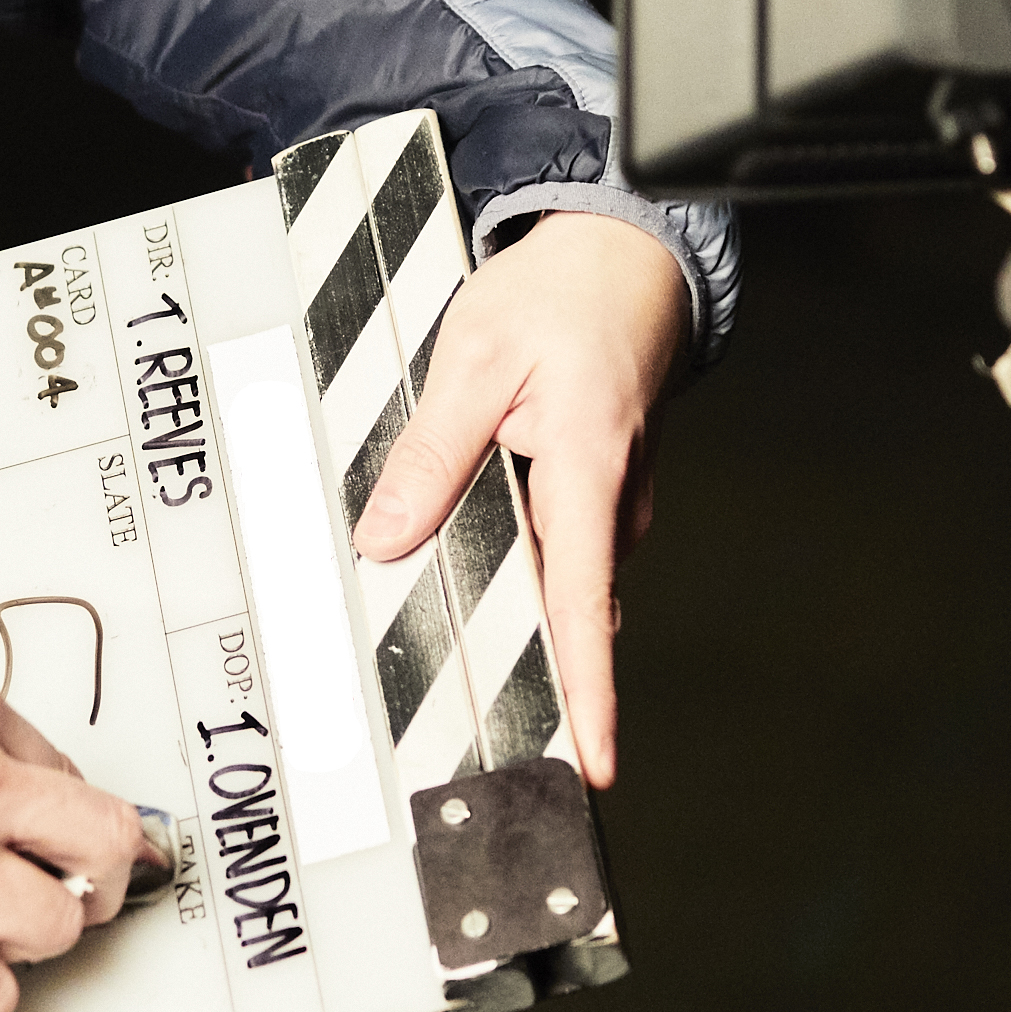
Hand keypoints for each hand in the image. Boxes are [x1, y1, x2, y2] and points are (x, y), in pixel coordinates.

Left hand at [350, 208, 692, 788]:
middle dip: (522, 655)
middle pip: (562, 604)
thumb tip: (387, 536)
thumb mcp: (474, 356)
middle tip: (467, 683)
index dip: (590, 691)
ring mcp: (614, 497)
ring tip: (442, 588)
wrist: (623, 251)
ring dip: (506, 590)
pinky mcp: (599, 489)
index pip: (585, 604)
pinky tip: (472, 529)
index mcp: (588, 468)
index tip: (596, 760)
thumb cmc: (561, 293)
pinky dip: (516, 551)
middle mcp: (615, 497)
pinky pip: (556, 542)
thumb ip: (432, 451)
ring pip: (554, 572)